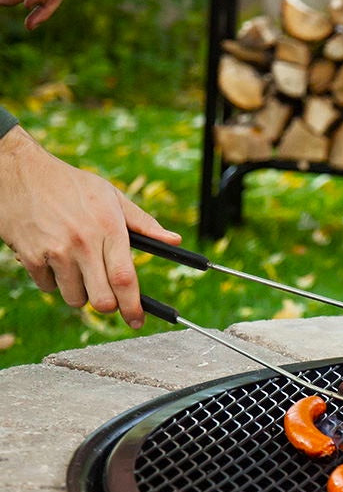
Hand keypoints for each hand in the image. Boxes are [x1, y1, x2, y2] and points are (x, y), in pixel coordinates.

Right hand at [0, 126, 181, 328]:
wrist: (18, 171)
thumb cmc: (71, 184)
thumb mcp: (111, 196)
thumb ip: (143, 223)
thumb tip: (174, 240)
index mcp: (108, 228)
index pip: (125, 278)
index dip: (133, 306)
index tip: (137, 321)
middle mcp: (83, 242)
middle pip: (102, 300)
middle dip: (108, 305)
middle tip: (107, 295)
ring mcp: (55, 251)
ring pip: (75, 298)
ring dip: (79, 291)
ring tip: (77, 266)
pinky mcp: (30, 256)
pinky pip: (48, 287)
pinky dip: (52, 280)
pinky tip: (53, 257)